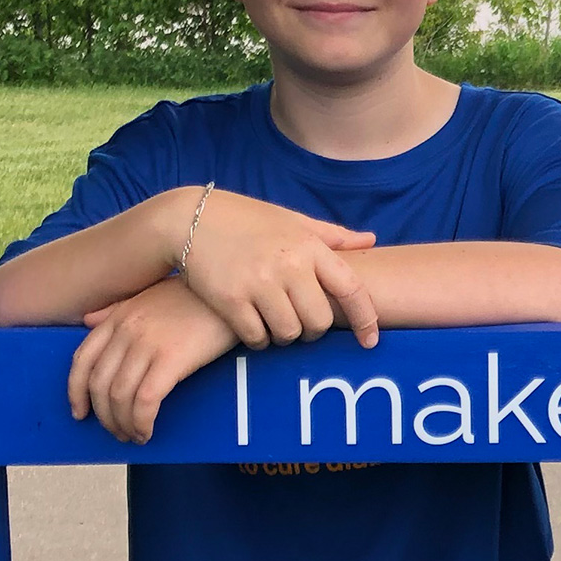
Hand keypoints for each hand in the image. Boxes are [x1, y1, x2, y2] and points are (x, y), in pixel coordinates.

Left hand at [70, 281, 238, 443]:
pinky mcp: (171, 359)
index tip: (81, 413)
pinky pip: (146, 401)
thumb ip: (116, 309)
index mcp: (118, 316)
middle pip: (99, 385)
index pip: (82, 360)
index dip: (76, 392)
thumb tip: (88, 320)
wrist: (231, 292)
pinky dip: (141, 422)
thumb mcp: (150, 295)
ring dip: (123, 424)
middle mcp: (126, 330)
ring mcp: (147, 344)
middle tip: (116, 432)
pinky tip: (147, 431)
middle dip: (104, 416)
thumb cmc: (197, 295)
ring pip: (119, 397)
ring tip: (135, 436)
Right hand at [175, 188, 379, 347]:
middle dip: (312, 330)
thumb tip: (371, 241)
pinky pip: (257, 338)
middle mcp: (288, 264)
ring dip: (284, 336)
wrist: (189, 219)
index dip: (366, 319)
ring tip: (274, 321)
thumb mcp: (291, 220)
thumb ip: (332, 236)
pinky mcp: (230, 299)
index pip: (351, 288)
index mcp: (308, 245)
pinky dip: (258, 339)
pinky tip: (252, 324)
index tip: (370, 341)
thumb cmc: (247, 220)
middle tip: (300, 323)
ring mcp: (259, 283)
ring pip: (289, 334)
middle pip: (319, 321)